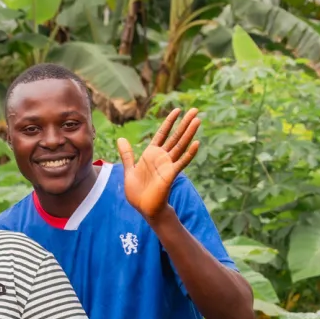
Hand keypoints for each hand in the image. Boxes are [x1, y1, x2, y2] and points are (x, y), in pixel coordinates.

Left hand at [118, 107, 200, 222]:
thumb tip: (121, 139)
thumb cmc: (138, 191)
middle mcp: (162, 157)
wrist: (143, 208)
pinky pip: (182, 162)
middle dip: (185, 123)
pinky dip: (189, 153)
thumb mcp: (129, 170)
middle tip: (195, 110)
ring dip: (189, 133)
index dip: (169, 122)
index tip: (177, 110)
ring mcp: (168, 165)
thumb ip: (127, 154)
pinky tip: (196, 143)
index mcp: (152, 154)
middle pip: (175, 136)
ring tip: (198, 120)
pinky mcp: (171, 174)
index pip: (162, 133)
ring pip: (181, 145)